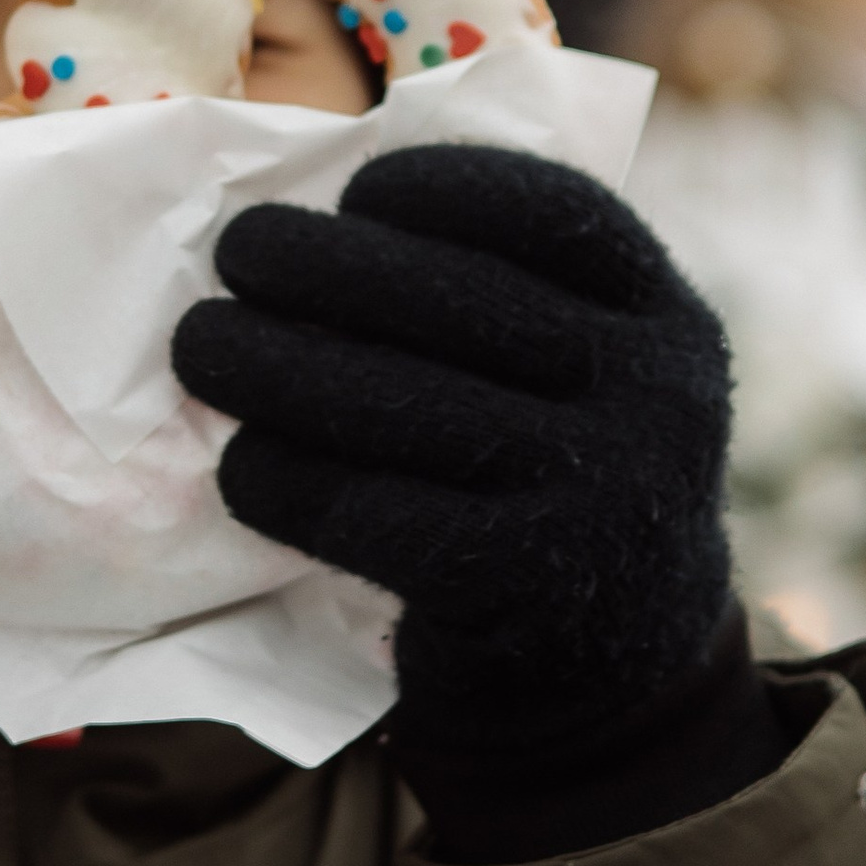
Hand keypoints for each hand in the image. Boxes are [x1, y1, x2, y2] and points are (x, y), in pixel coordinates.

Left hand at [173, 146, 755, 850]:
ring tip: (201, 347)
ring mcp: (595, 494)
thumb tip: (327, 207)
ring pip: (392, 400)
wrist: (612, 678)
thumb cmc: (553, 489)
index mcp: (665, 321)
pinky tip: (242, 469)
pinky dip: (283, 480)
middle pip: (451, 297)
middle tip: (234, 253)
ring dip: (268, 364)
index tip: (355, 194)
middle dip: (318, 262)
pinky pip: (366, 510)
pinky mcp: (519, 581)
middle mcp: (654, 398)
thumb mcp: (582, 379)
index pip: (551, 212)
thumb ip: (507, 296)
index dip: (440, 187)